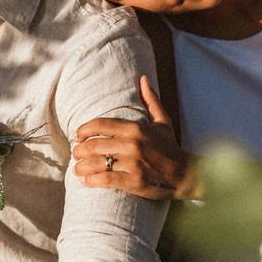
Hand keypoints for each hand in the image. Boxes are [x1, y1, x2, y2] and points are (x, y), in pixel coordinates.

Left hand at [74, 76, 190, 200]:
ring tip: (76, 169)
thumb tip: (143, 79)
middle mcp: (133, 144)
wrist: (186, 175)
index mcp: (136, 128)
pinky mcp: (134, 182)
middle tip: (75, 154)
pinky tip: (85, 181)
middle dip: (79, 150)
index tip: (78, 135)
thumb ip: (151, 100)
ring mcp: (133, 163)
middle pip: (94, 144)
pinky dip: (91, 181)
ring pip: (96, 163)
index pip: (100, 125)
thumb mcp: (163, 122)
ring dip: (81, 167)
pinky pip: (105, 179)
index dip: (84, 129)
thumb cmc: (171, 148)